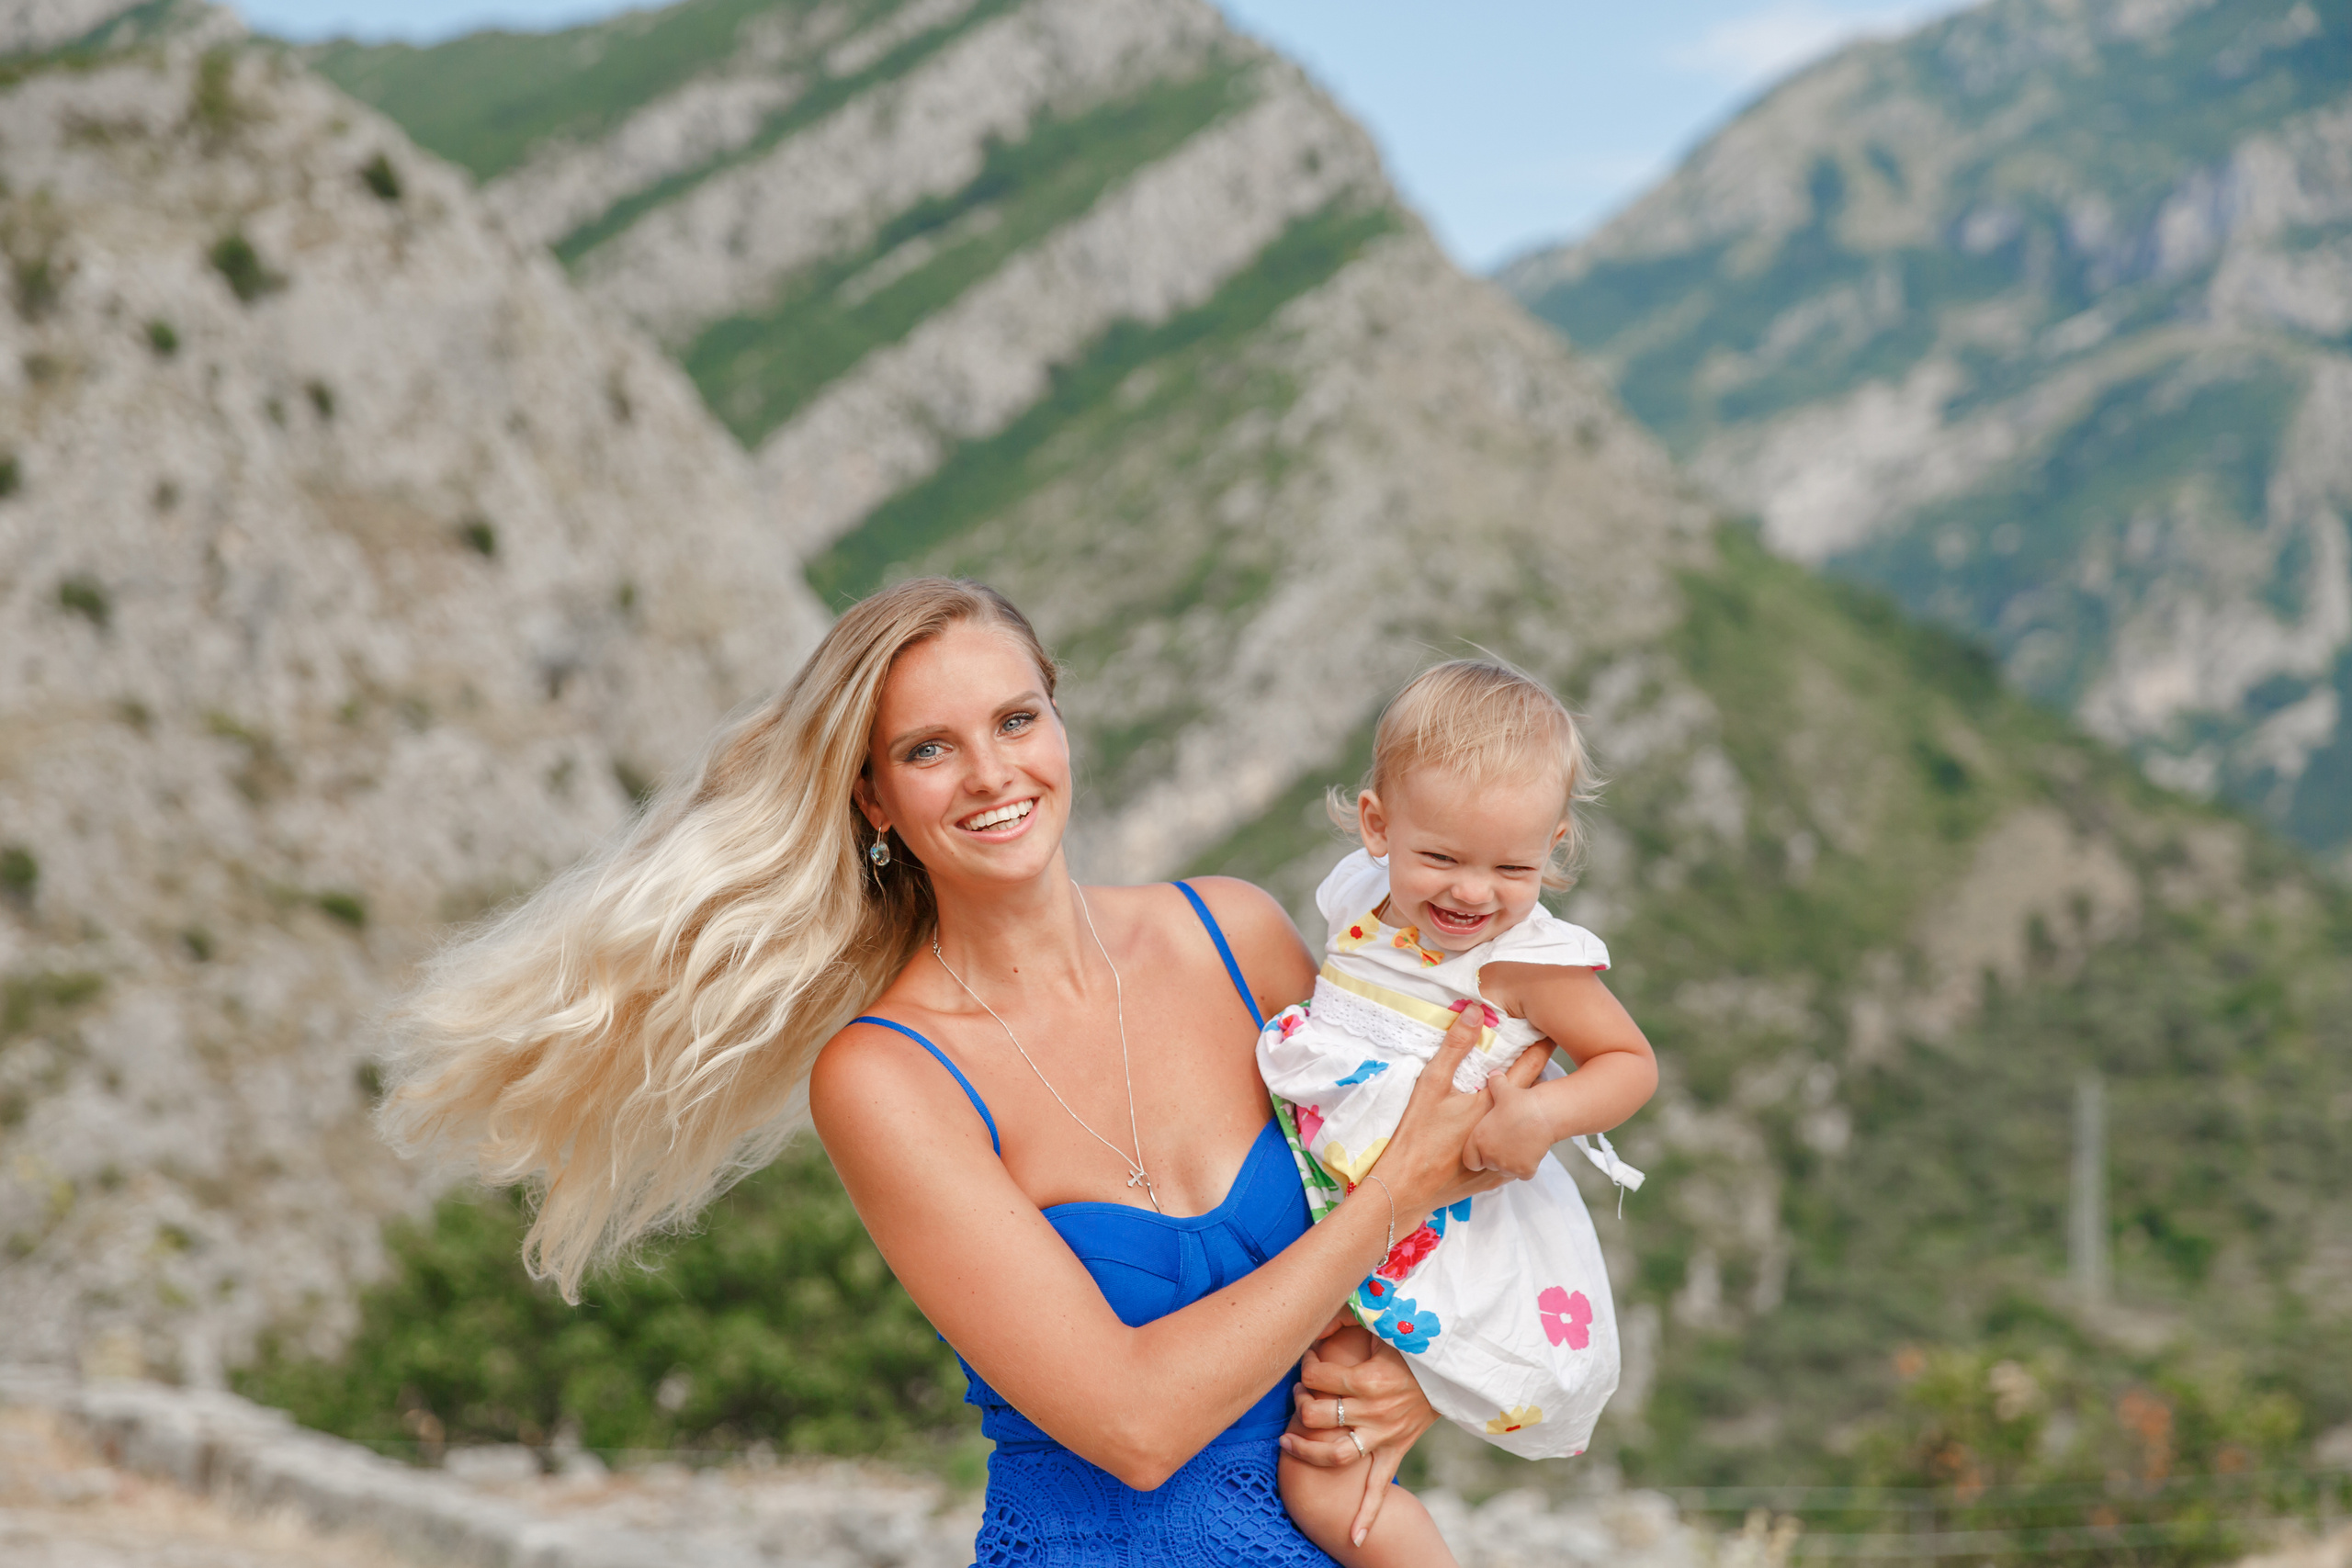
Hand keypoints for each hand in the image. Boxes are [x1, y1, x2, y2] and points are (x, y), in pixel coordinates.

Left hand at [1278, 1330, 1438, 1546]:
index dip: (1306, 1365)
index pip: (1319, 1377)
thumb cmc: (1415, 1342)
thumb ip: (1348, 1317)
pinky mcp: (1397, 1449)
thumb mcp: (1385, 1324)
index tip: (1309, 1358)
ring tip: (1288, 1441)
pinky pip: (1380, 1486)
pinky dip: (1367, 1514)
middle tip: (1298, 1393)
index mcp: (1370, 1379)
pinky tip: (1353, 1538)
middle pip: (1319, 1415)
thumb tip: (1315, 1320)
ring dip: (1308, 1451)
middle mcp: (1375, 1411)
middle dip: (1300, 1402)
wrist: (1454, 1369)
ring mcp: (1386, 1434)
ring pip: (1337, 1454)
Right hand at [1362, 1003, 1549, 1217]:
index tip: (1551, 1031)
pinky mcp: (1499, 1174)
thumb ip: (1455, 1046)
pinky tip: (1503, 1130)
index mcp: (1495, 1103)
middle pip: (1536, 1095)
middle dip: (1537, 1076)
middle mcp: (1509, 1129)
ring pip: (1530, 1125)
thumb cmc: (1416, 1134)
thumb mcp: (1431, 1084)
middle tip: (1537, 1056)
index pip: (1530, 1067)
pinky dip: (1515, 1135)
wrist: (1406, 1188)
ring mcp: (1507, 1155)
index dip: (1541, 1047)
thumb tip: (1475, 1010)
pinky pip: (1518, 1149)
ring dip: (1527, 1107)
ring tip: (1521, 1092)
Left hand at [1464, 1046, 1558, 1177]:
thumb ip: (1494, 1084)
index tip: (1486, 1148)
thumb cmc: (1520, 1102)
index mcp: (1478, 1141)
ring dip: (1511, 1162)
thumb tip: (1493, 1073)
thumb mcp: (1502, 1090)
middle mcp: (1489, 1156)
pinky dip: (1527, 1166)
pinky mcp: (1524, 1171)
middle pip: (1489, 1165)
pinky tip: (1531, 1151)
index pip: (1470, 1160)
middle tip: (1507, 1142)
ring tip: (1519, 1144)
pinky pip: (1523, 1173)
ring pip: (1506, 1170)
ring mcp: (1507, 1165)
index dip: (1477, 1155)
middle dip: (1496, 1157)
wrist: (1542, 1114)